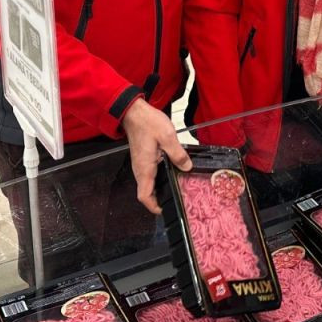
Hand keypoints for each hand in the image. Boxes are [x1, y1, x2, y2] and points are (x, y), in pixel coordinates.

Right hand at [122, 97, 191, 213]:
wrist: (134, 112)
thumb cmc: (147, 123)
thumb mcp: (167, 136)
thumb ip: (178, 154)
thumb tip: (187, 167)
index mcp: (145, 168)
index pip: (144, 196)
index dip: (153, 206)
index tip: (165, 210)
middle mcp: (140, 169)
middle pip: (146, 193)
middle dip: (158, 200)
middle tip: (175, 201)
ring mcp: (140, 164)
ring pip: (147, 184)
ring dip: (158, 189)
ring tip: (174, 189)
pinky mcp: (142, 158)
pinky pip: (148, 175)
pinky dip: (157, 179)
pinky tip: (169, 173)